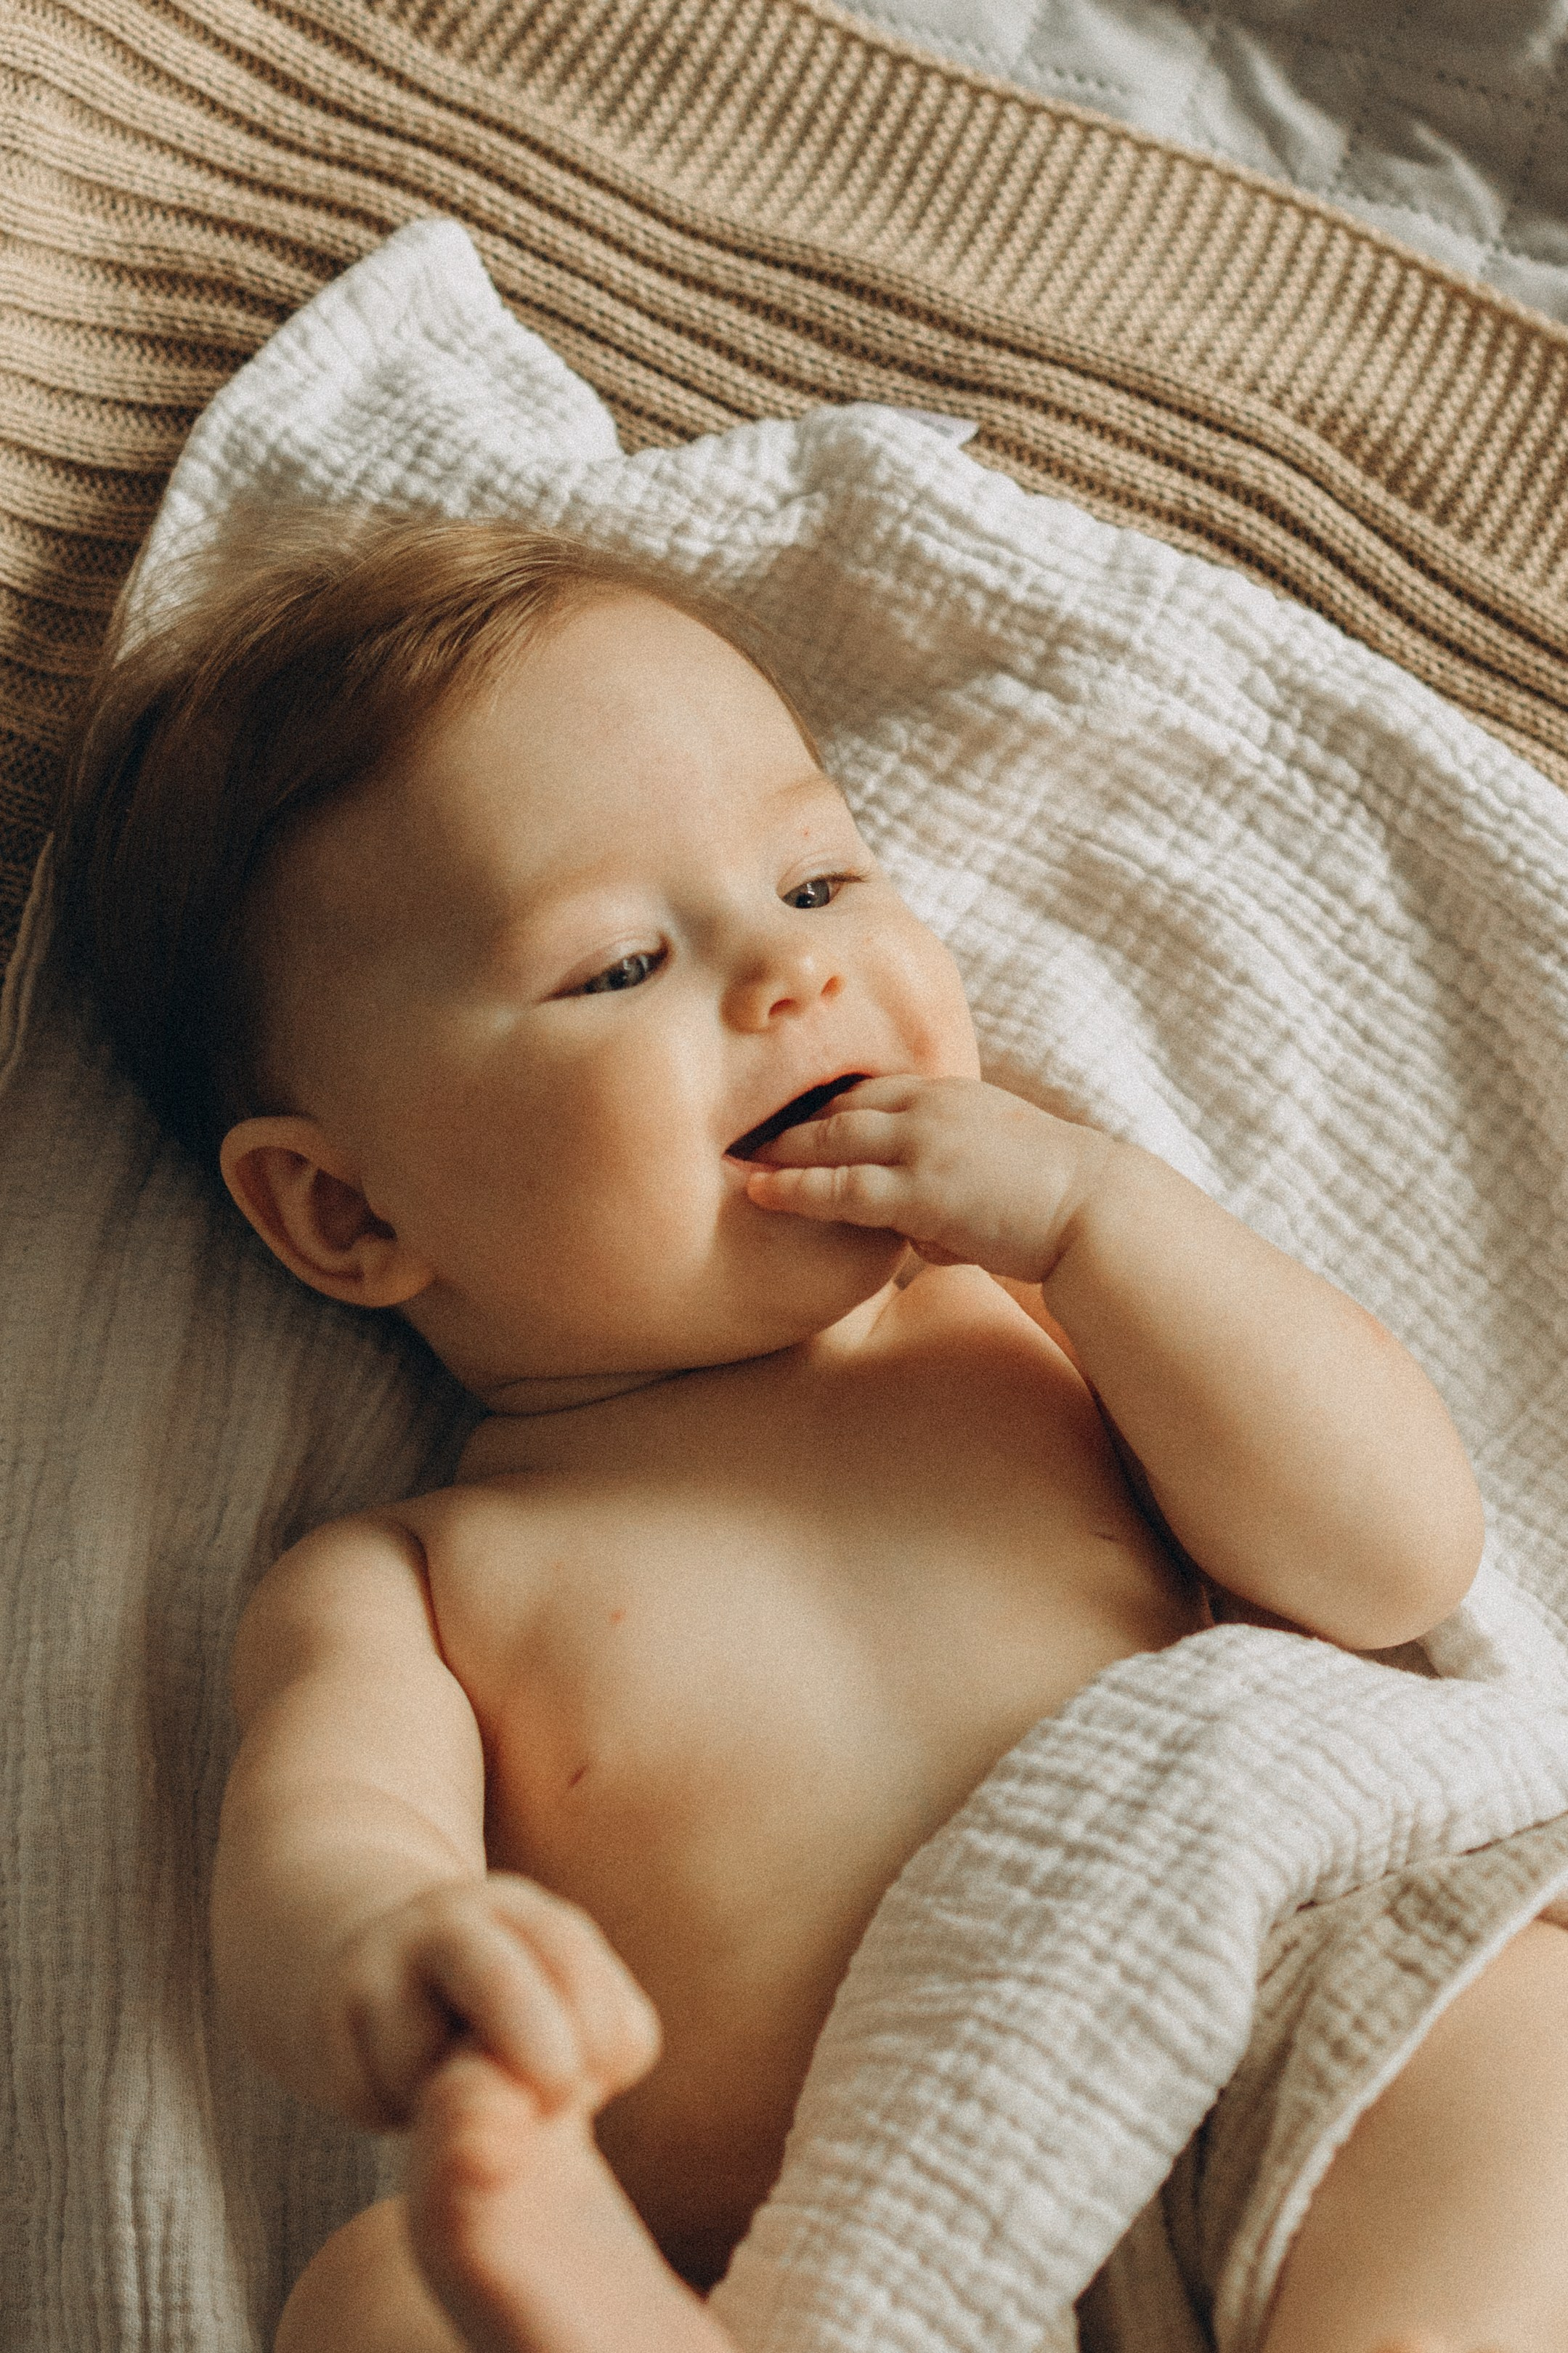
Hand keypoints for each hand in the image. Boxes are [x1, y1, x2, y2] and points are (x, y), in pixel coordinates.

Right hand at [326, 1873, 660, 2130]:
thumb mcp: (555, 1990)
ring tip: (460, 2088)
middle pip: (494, 1979)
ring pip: (424, 2058)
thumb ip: (599, 2030)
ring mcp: (379, 1970)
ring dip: (455, 2095)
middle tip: (559, 2098)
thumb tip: (574, 2086)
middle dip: (534, 2043)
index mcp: (515, 1909)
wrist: (364, 1966)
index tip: (608, 2075)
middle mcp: (444, 1924)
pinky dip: (403, 2110)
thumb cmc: (494, 2001)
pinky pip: (378, 2092)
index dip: (598, 2021)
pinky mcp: (332, 2030)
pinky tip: (410, 2092)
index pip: (568, 1951)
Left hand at [744, 1075, 1111, 1281]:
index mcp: (949, 1094)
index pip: (867, 1088)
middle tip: (736, 1133)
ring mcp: (924, 1143)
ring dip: (776, 1150)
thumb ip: (946, 1196)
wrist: (1096, 1210)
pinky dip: (794, 1189)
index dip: (819, 1104)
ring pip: (829, 1138)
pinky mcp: (922, 1188)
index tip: (781, 1117)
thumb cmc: (1055, 1205)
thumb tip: (919, 1238)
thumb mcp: (995, 1179)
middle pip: (837, 1103)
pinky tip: (758, 1194)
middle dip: (784, 1118)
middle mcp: (930, 1106)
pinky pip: (842, 1186)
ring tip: (731, 1161)